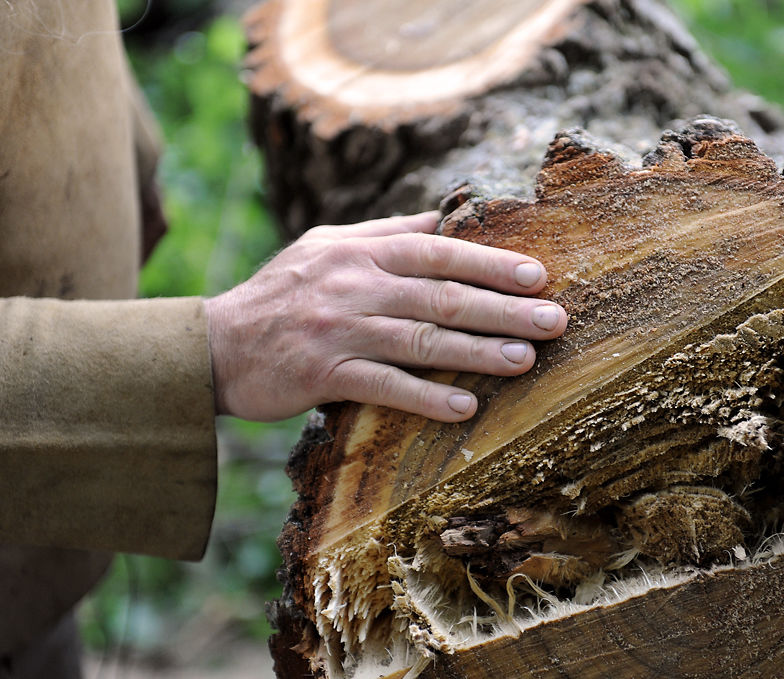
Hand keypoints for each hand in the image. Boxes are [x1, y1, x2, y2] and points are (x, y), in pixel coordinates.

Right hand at [203, 212, 566, 421]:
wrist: (213, 344)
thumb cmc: (282, 292)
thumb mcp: (328, 246)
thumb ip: (386, 233)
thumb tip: (444, 218)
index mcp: (359, 251)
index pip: (437, 251)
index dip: (490, 262)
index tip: (538, 275)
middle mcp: (353, 286)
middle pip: (440, 295)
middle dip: (502, 308)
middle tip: (554, 320)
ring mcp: (338, 331)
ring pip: (421, 340)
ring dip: (478, 352)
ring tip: (526, 360)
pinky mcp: (322, 375)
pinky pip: (384, 387)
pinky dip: (426, 397)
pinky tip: (465, 408)